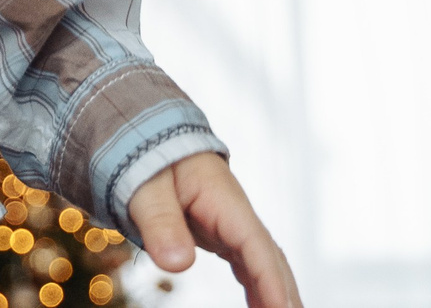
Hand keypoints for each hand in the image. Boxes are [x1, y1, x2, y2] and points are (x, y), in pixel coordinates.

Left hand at [128, 151, 299, 307]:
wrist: (150, 138)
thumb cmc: (148, 158)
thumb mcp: (146, 188)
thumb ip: (161, 222)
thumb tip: (177, 264)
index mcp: (223, 200)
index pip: (254, 244)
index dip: (270, 279)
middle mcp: (236, 214)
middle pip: (270, 258)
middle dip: (284, 292)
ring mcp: (232, 225)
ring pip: (265, 263)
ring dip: (277, 292)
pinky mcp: (223, 234)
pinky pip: (249, 264)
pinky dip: (260, 287)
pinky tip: (264, 307)